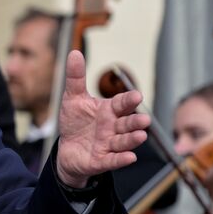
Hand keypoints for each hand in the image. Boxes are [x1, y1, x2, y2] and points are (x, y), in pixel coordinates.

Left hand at [53, 50, 149, 187]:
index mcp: (109, 110)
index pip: (121, 104)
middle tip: (144, 120)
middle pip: (127, 124)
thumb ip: (76, 78)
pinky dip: (121, 159)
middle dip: (135, 122)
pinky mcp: (102, 160)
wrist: (68, 149)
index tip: (137, 95)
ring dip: (132, 139)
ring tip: (140, 136)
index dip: (129, 100)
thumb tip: (74, 52)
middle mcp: (113, 127)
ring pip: (123, 142)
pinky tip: (130, 157)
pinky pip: (113, 160)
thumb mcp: (73, 99)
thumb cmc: (75, 122)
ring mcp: (109, 145)